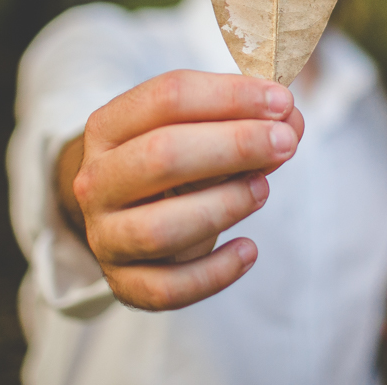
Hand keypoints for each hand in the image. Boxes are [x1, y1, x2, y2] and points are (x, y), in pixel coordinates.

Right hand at [57, 70, 303, 310]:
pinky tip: (249, 249)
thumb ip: (249, 121)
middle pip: (161, 155)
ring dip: (224, 205)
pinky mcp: (126, 283)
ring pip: (160, 228)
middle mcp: (97, 180)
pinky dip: (215, 272)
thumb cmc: (176, 164)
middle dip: (235, 145)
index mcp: (109, 126)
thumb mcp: (202, 131)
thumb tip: (289, 121)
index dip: (231, 96)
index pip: (168, 96)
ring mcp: (106, 236)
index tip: (282, 101)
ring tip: (263, 189)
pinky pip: (168, 288)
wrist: (127, 214)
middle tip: (284, 143)